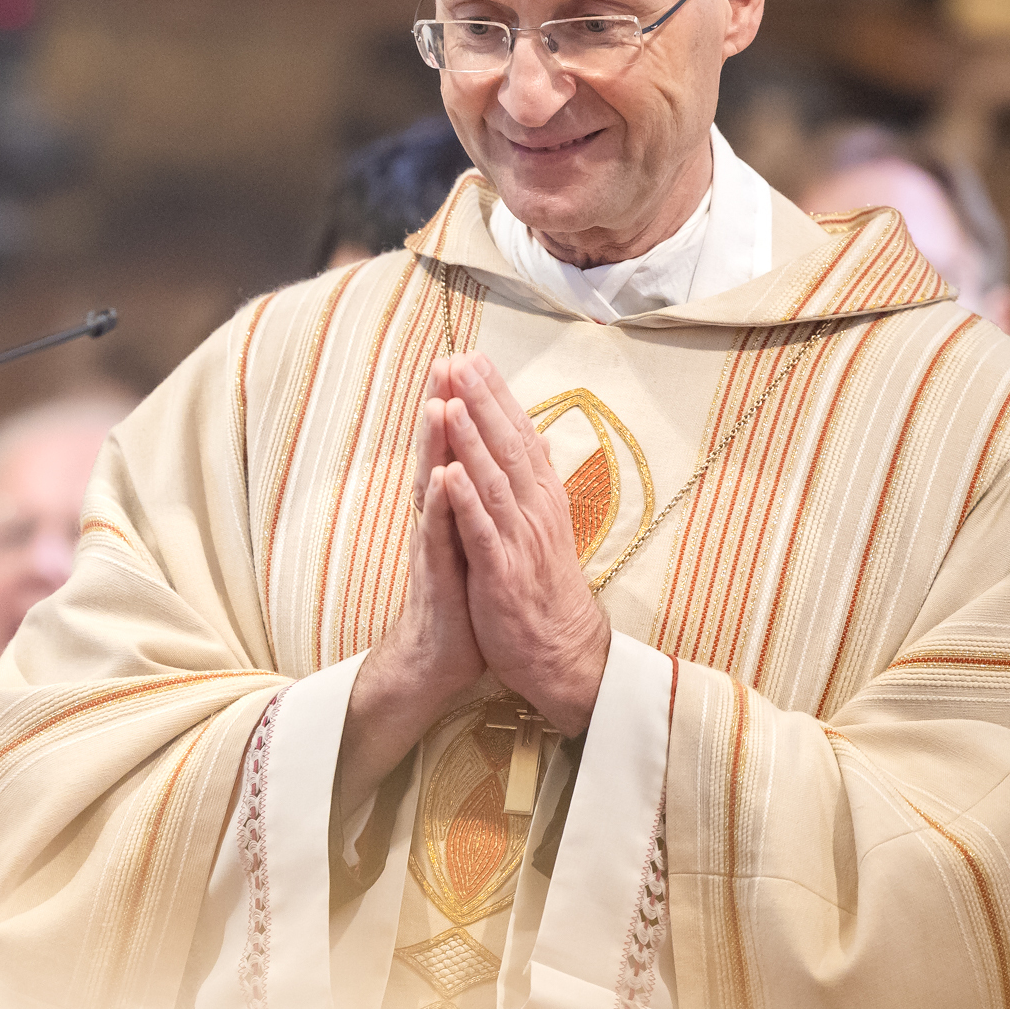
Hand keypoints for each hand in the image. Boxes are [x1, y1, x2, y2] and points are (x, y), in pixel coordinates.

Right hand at [336, 361, 490, 815]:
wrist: (439, 662)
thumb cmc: (462, 602)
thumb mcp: (475, 543)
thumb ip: (476, 502)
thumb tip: (489, 463)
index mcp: (454, 509)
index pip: (456, 448)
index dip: (463, 407)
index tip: (469, 362)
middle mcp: (439, 520)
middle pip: (438, 455)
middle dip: (442, 408)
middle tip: (445, 362)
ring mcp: (435, 546)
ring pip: (433, 487)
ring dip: (434, 447)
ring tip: (438, 405)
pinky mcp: (438, 577)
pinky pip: (438, 537)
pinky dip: (440, 507)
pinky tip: (441, 479)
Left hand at [441, 353, 612, 734]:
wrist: (560, 651)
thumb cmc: (545, 586)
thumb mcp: (545, 527)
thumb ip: (536, 481)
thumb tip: (537, 438)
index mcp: (541, 497)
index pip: (519, 434)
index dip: (497, 395)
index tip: (475, 356)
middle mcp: (534, 511)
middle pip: (508, 446)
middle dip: (483, 401)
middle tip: (461, 360)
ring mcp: (518, 540)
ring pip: (494, 480)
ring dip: (472, 441)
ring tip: (453, 402)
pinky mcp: (501, 572)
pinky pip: (482, 531)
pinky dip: (466, 501)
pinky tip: (449, 474)